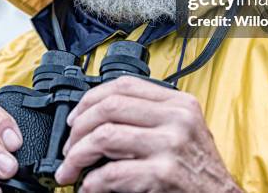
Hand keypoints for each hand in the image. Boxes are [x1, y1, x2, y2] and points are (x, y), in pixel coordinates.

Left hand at [55, 76, 241, 192]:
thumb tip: (98, 116)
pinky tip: (89, 187)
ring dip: (77, 155)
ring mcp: (171, 144)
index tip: (75, 117)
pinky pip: (113, 173)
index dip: (91, 98)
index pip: (125, 84)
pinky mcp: (164, 174)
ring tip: (70, 170)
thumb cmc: (199, 171)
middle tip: (68, 148)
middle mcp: (176, 118)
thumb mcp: (183, 130)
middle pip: (110, 106)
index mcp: (179, 103)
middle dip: (78, 128)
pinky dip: (92, 182)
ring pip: (105, 136)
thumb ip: (151, 116)